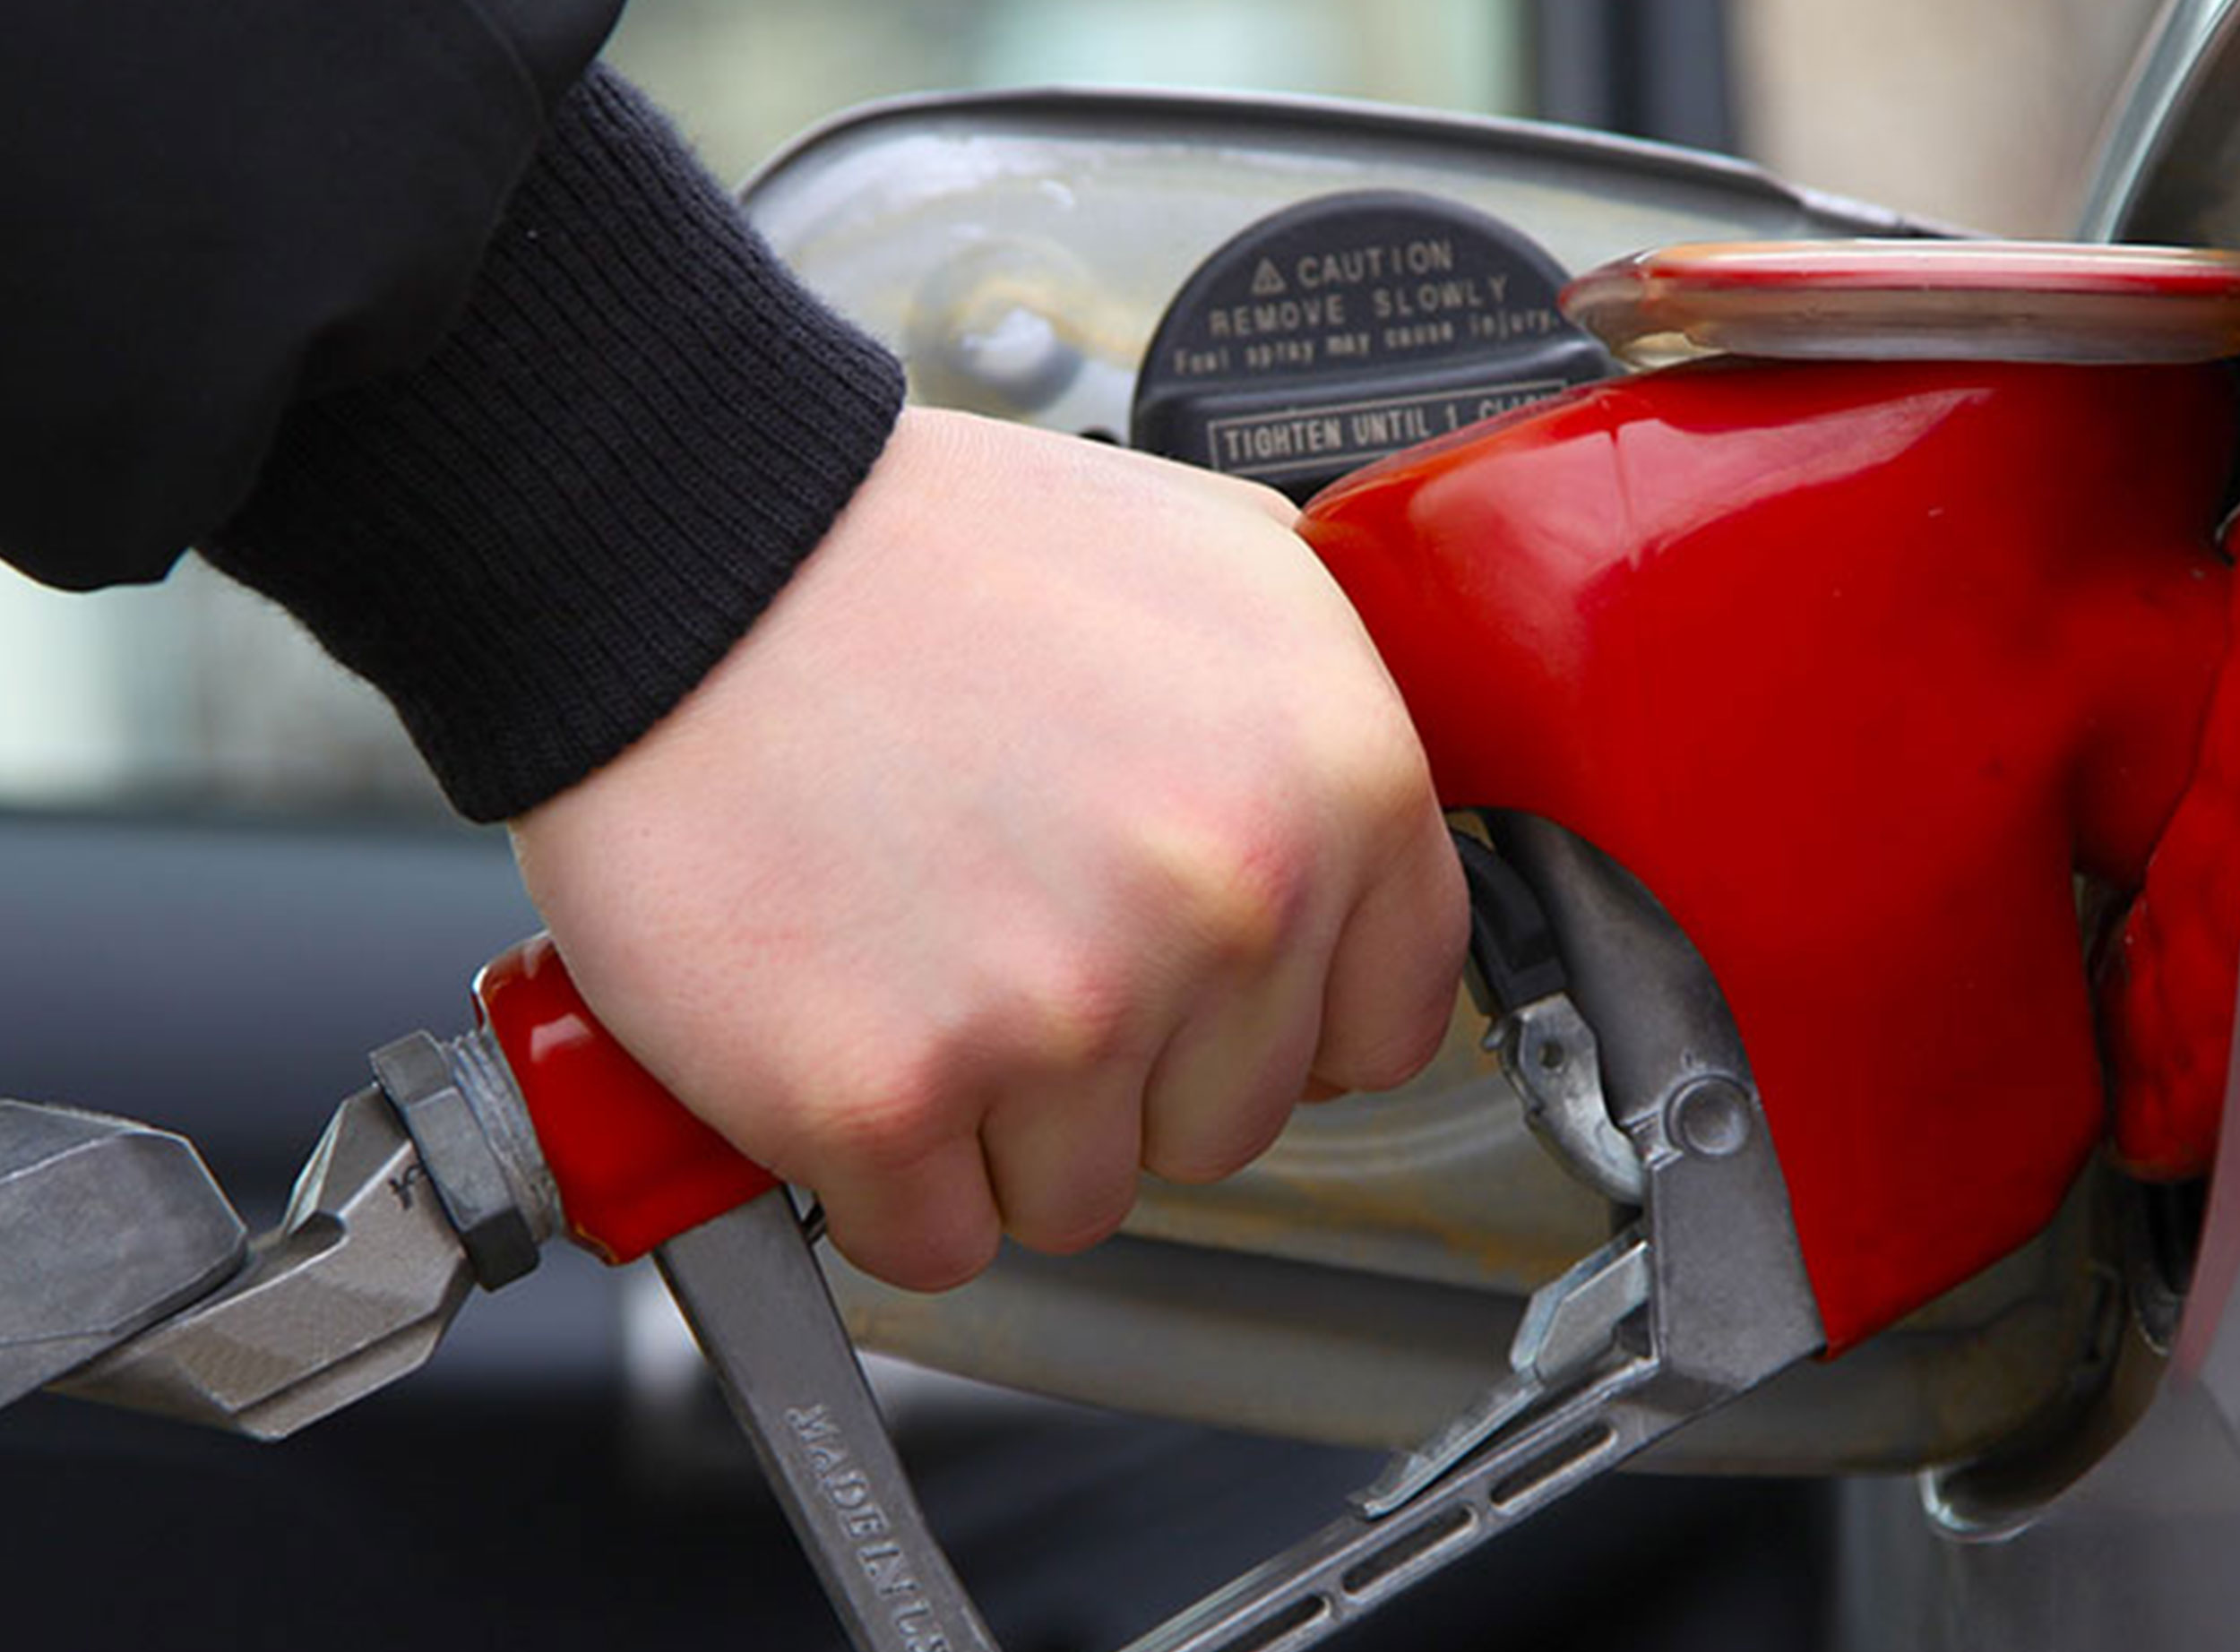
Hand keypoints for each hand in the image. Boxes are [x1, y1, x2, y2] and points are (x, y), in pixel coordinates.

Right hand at [509, 407, 1466, 1289]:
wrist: (686, 552)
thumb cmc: (920, 552)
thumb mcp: (1206, 553)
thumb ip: (1317, 701)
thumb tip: (1359, 830)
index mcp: (1334, 778)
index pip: (1388, 1022)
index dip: (1284, 1022)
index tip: (1207, 1005)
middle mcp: (1227, 904)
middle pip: (1228, 1125)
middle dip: (1126, 1068)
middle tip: (1015, 945)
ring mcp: (1062, 1011)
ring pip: (1080, 1197)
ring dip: (996, 1125)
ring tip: (916, 969)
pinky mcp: (888, 1095)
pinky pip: (931, 1237)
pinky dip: (877, 1176)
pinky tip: (843, 1036)